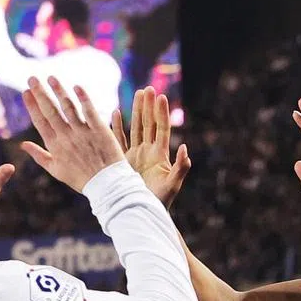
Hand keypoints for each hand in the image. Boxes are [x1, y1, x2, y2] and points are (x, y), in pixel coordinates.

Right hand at [21, 76, 125, 191]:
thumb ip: (39, 155)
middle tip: (32, 78)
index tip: (25, 92)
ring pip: (68, 108)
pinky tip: (76, 87)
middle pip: (51, 111)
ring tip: (51, 78)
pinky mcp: (99, 131)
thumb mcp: (56, 170)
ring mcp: (83, 133)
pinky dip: (84, 99)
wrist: (106, 185)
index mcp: (55, 146)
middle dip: (40, 93)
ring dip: (59, 91)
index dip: (32, 106)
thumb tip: (22, 145)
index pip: (40, 121)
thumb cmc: (80, 178)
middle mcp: (67, 137)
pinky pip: (90, 112)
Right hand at [111, 87, 190, 207]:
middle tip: (147, 88)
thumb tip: (185, 149)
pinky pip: (120, 140)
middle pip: (148, 124)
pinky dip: (117, 127)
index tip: (161, 96)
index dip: (161, 113)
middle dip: (148, 106)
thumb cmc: (160, 201)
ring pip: (135, 128)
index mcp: (160, 155)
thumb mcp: (172, 185)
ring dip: (135, 111)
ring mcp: (135, 155)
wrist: (144, 212)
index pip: (161, 129)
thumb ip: (180, 168)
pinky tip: (115, 112)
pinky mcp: (123, 161)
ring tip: (137, 93)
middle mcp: (148, 152)